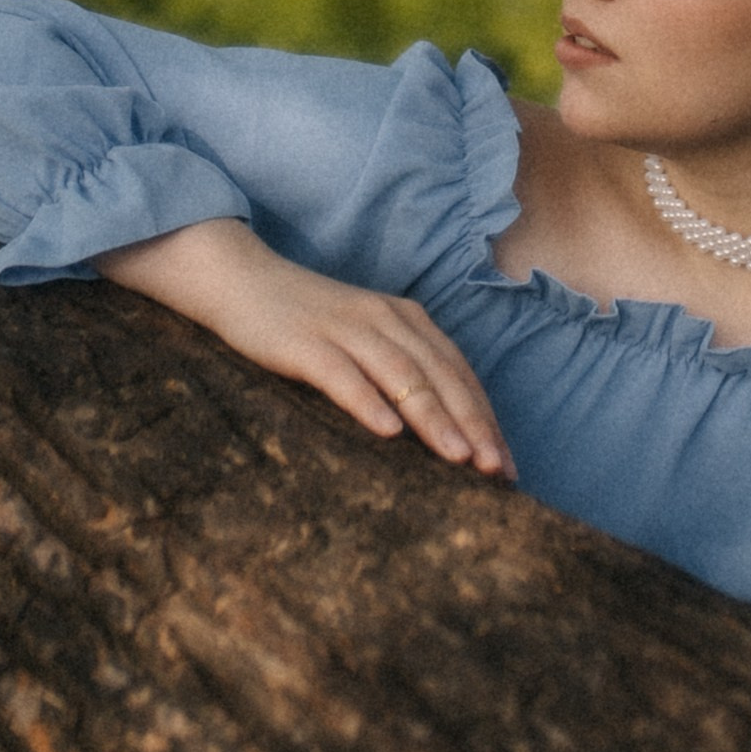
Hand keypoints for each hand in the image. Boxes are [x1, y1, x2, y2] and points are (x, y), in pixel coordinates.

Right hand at [96, 218, 514, 477]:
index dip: (486, 419)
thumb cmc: (308, 322)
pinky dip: (369, 402)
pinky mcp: (307, 343)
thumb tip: (442, 429)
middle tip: (497, 471)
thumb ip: (401, 371)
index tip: (507, 466)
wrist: (242, 280)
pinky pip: (344, 375)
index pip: (459, 373)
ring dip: (434, 418)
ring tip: (460, 459)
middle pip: (440, 376)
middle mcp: (386, 320)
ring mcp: (347, 329)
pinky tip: (388, 432)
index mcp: (407, 320)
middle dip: (473, 425)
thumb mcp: (365, 340)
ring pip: (403, 376)